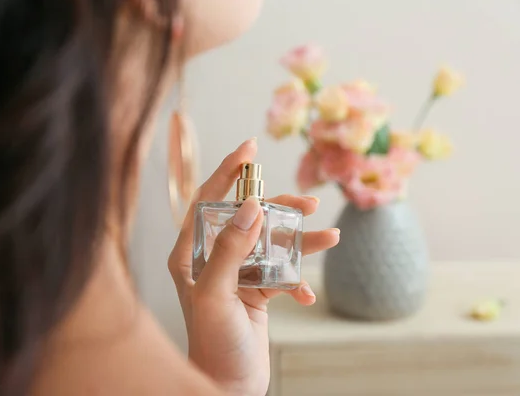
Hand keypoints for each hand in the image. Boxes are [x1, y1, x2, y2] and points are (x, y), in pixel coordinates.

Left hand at [168, 138, 339, 395]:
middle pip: (248, 217)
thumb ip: (231, 249)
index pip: (207, 200)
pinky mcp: (257, 290)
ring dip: (299, 240)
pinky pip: (282, 273)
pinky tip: (305, 296)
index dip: (227, 172)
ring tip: (328, 237)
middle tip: (308, 204)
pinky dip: (297, 280)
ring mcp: (237, 273)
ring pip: (271, 242)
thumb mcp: (215, 294)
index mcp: (190, 254)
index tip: (250, 148)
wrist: (229, 385)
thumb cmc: (212, 344)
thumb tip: (250, 207)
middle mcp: (212, 258)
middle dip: (279, 207)